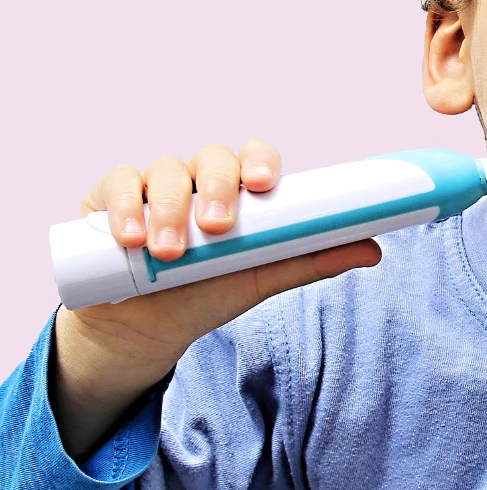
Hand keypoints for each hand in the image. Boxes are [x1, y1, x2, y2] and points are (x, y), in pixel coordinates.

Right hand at [52, 140, 380, 458]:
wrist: (142, 331)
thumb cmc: (207, 292)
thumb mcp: (258, 279)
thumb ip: (310, 260)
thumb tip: (374, 249)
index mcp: (238, 189)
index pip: (254, 159)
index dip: (260, 163)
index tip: (263, 184)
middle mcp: (198, 180)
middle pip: (211, 159)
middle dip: (215, 188)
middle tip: (217, 227)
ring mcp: (153, 187)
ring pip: (164, 170)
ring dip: (168, 208)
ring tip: (169, 250)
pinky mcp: (109, 200)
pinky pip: (117, 184)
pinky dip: (124, 205)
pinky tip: (128, 236)